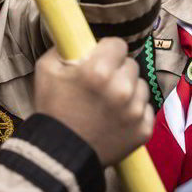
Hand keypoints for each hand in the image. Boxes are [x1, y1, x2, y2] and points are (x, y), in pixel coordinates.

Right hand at [33, 38, 152, 165]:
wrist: (60, 154)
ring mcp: (135, 111)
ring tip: (107, 103)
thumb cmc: (52, 109)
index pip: (118, 44)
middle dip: (117, 70)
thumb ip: (63, 47)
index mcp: (99, 70)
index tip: (98, 59)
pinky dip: (133, 111)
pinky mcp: (144, 130)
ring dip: (127, 90)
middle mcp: (122, 88)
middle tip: (100, 83)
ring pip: (140, 86)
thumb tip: (77, 37)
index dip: (106, 50)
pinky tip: (115, 118)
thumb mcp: (46, 69)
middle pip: (130, 64)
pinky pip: (146, 109)